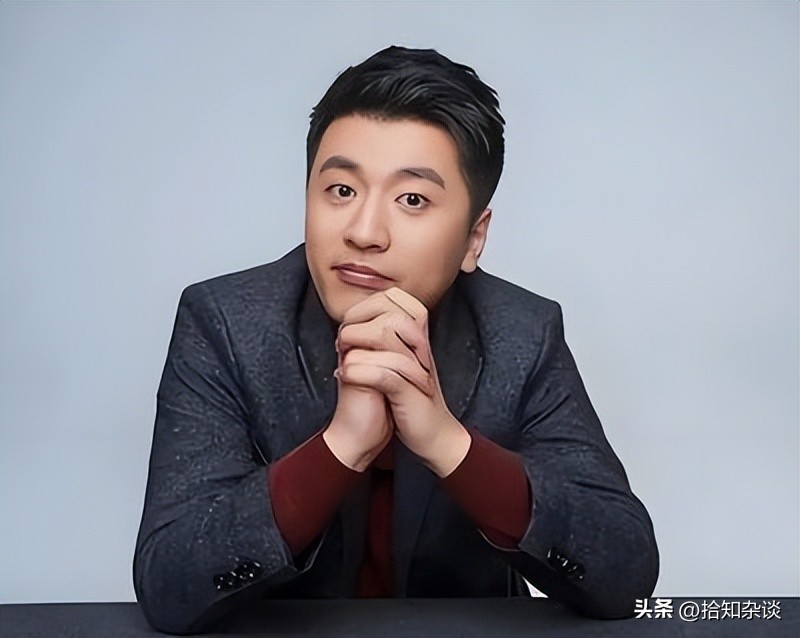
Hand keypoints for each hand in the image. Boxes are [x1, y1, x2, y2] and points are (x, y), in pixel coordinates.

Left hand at [336, 287, 470, 476]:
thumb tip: (347, 327)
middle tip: (341, 342)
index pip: (393, 300)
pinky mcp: (409, 391)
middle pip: (388, 312)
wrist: (434, 435)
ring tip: (341, 358)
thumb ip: (380, 344)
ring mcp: (416, 367)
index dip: (363, 307)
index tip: (346, 326)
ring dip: (354, 346)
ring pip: (383, 336)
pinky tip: (343, 376)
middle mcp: (418, 347)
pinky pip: (382, 373)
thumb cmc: (411, 402)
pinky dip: (358, 372)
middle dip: (356, 324)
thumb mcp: (396, 366)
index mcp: (416, 338)